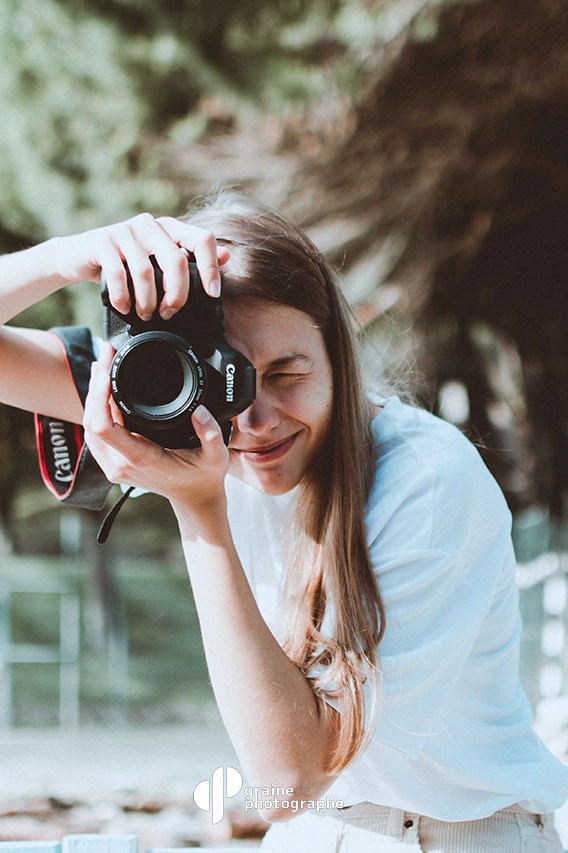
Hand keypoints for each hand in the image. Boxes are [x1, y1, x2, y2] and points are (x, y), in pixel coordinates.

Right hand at [50, 213, 229, 318]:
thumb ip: (190, 259)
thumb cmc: (125, 263)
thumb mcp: (157, 261)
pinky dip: (124, 297)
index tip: (212, 295)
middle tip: (170, 314)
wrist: (77, 257)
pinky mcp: (103, 241)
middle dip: (177, 295)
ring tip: (146, 314)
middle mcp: (150, 224)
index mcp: (169, 228)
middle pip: (177, 261)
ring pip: (147, 271)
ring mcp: (125, 230)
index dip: (211, 268)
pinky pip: (119, 274)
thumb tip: (227, 257)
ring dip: (148, 301)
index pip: (203, 239)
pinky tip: (125, 307)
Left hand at [83, 343, 229, 515]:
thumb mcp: (216, 456)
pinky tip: (103, 390)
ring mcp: (113, 466)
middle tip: (105, 357)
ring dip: (92, 395)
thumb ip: (210, 433)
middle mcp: (121, 464)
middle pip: (91, 422)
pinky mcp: (113, 463)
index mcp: (141, 458)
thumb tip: (199, 410)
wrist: (194, 498)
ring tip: (102, 366)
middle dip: (94, 386)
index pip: (105, 427)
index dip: (100, 397)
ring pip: (88, 427)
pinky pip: (95, 433)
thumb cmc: (203, 477)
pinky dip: (95, 409)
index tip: (108, 372)